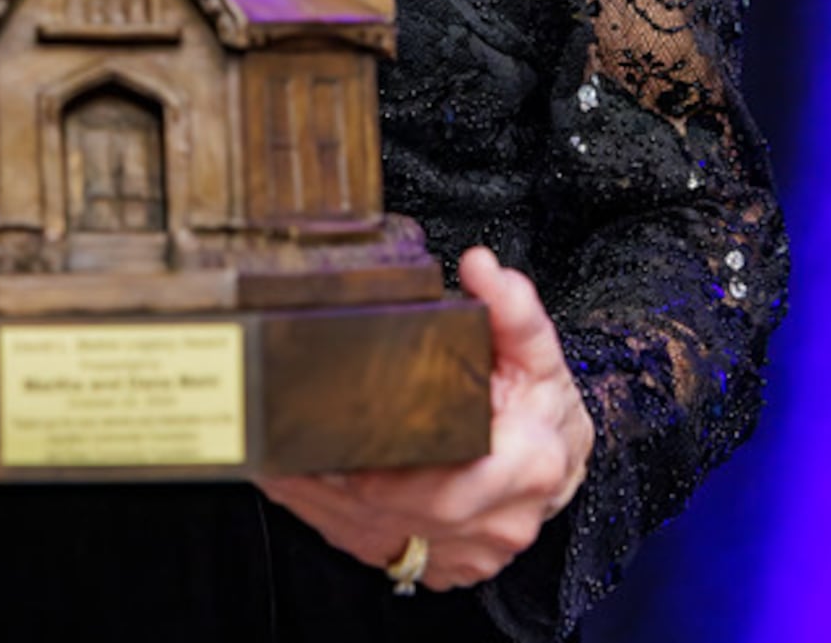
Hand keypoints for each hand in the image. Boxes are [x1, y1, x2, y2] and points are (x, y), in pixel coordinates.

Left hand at [257, 246, 592, 591]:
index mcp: (526, 467)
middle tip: (284, 440)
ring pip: (375, 532)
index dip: (379, 469)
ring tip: (274, 456)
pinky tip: (298, 482)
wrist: (556, 459)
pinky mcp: (442, 564)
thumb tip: (483, 266)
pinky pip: (374, 546)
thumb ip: (511, 308)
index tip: (330, 435)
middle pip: (399, 509)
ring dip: (319, 499)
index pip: (442, 485)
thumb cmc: (541, 405)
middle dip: (334, 480)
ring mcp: (468, 551)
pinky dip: (330, 517)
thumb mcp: (535, 350)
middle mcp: (498, 519)